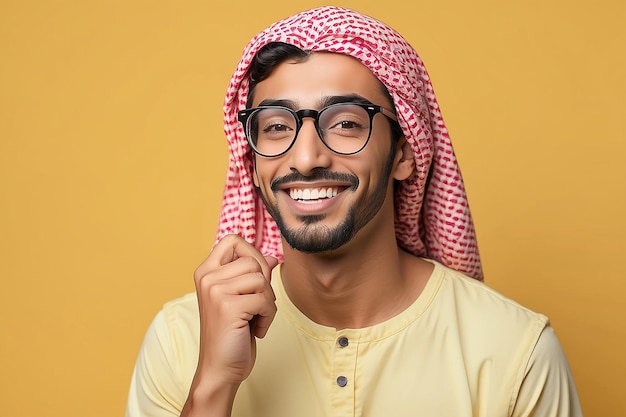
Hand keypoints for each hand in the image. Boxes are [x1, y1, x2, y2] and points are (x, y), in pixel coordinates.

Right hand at [182, 235, 278, 414]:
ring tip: (255, 318)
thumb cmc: (232, 334)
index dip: (251, 253)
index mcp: (205, 272)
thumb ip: (253, 275)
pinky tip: (256, 330)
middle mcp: (207, 278)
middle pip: (253, 260)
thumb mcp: (242, 299)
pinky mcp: (228, 307)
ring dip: (268, 302)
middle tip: (256, 305)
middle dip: (264, 284)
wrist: (219, 369)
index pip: (232, 239)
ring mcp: (215, 291)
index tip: (254, 279)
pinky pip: (266, 300)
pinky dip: (268, 317)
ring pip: (261, 279)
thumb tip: (273, 256)